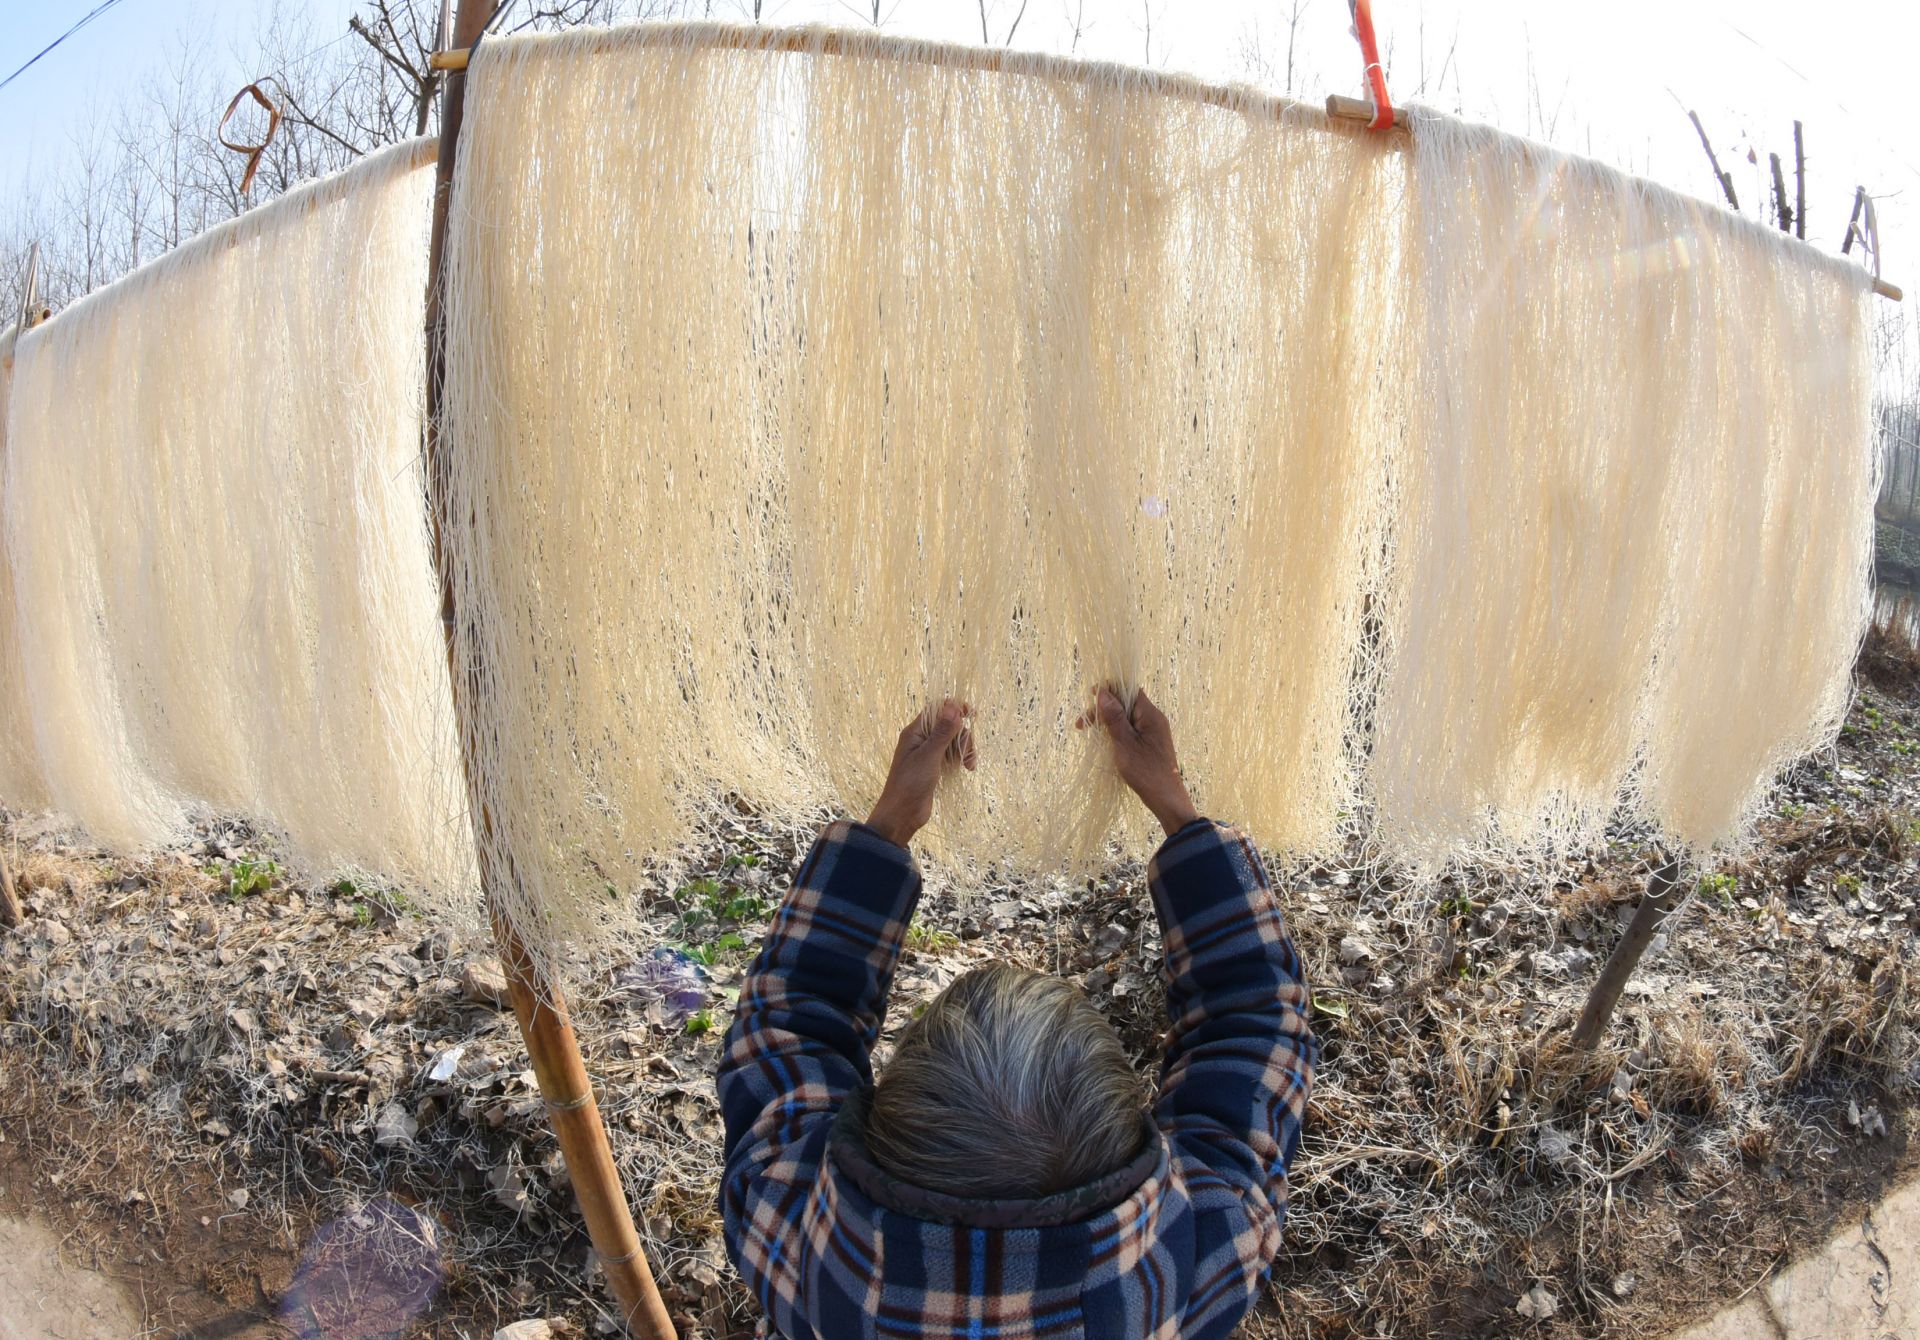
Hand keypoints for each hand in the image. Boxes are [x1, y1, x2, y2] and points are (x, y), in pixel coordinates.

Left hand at [865, 699, 975, 847]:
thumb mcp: (928, 755)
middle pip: (949, 725)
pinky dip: (962, 759)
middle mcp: (921, 739)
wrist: (902, 814)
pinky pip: (952, 755)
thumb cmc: (910, 782)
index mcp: (915, 732)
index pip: (936, 710)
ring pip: (953, 741)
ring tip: (969, 765)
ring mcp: (929, 754)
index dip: (954, 708)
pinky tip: (968, 769)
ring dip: (965, 749)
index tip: (971, 713)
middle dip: (963, 736)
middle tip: (967, 753)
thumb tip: (953, 706)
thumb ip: (942, 731)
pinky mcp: (935, 767)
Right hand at [1080, 686, 1199, 835]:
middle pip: (1126, 704)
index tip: (1091, 695)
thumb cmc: (1145, 770)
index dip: (1110, 689)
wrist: (1165, 797)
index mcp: (1150, 715)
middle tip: (1082, 724)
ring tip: (1087, 732)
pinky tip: (1103, 740)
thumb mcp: (1125, 743)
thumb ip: (1114, 717)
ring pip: (1126, 718)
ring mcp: (1152, 732)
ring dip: (1107, 722)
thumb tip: (1104, 692)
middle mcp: (1153, 719)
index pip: (1130, 690)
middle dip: (1103, 709)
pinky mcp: (1150, 743)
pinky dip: (1116, 732)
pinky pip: (1131, 730)